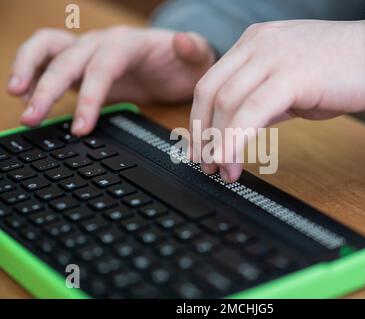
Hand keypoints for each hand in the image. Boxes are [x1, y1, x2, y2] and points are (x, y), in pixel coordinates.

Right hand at [7, 26, 214, 135]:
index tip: (82, 126)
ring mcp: (88, 52)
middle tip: (32, 119)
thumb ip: (193, 50)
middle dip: (47, 89)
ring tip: (18, 101)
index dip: (89, 95)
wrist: (175, 63)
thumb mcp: (197, 58)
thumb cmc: (184, 64)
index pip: (102, 67)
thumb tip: (183, 41)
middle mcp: (102, 43)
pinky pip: (47, 59)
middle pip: (68, 60)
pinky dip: (32, 72)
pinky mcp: (80, 64)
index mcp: (129, 43)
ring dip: (29, 73)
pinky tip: (24, 93)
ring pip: (48, 50)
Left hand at [190, 20, 364, 181]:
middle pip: (211, 91)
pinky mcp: (291, 75)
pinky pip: (252, 111)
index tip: (201, 148)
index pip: (211, 82)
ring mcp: (273, 56)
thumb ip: (260, 100)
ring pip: (228, 102)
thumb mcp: (288, 83)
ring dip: (219, 142)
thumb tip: (237, 129)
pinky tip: (231, 160)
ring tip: (222, 170)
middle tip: (206, 164)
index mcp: (253, 42)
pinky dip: (236, 139)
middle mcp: (257, 43)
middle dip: (203, 134)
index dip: (200, 119)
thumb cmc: (339, 72)